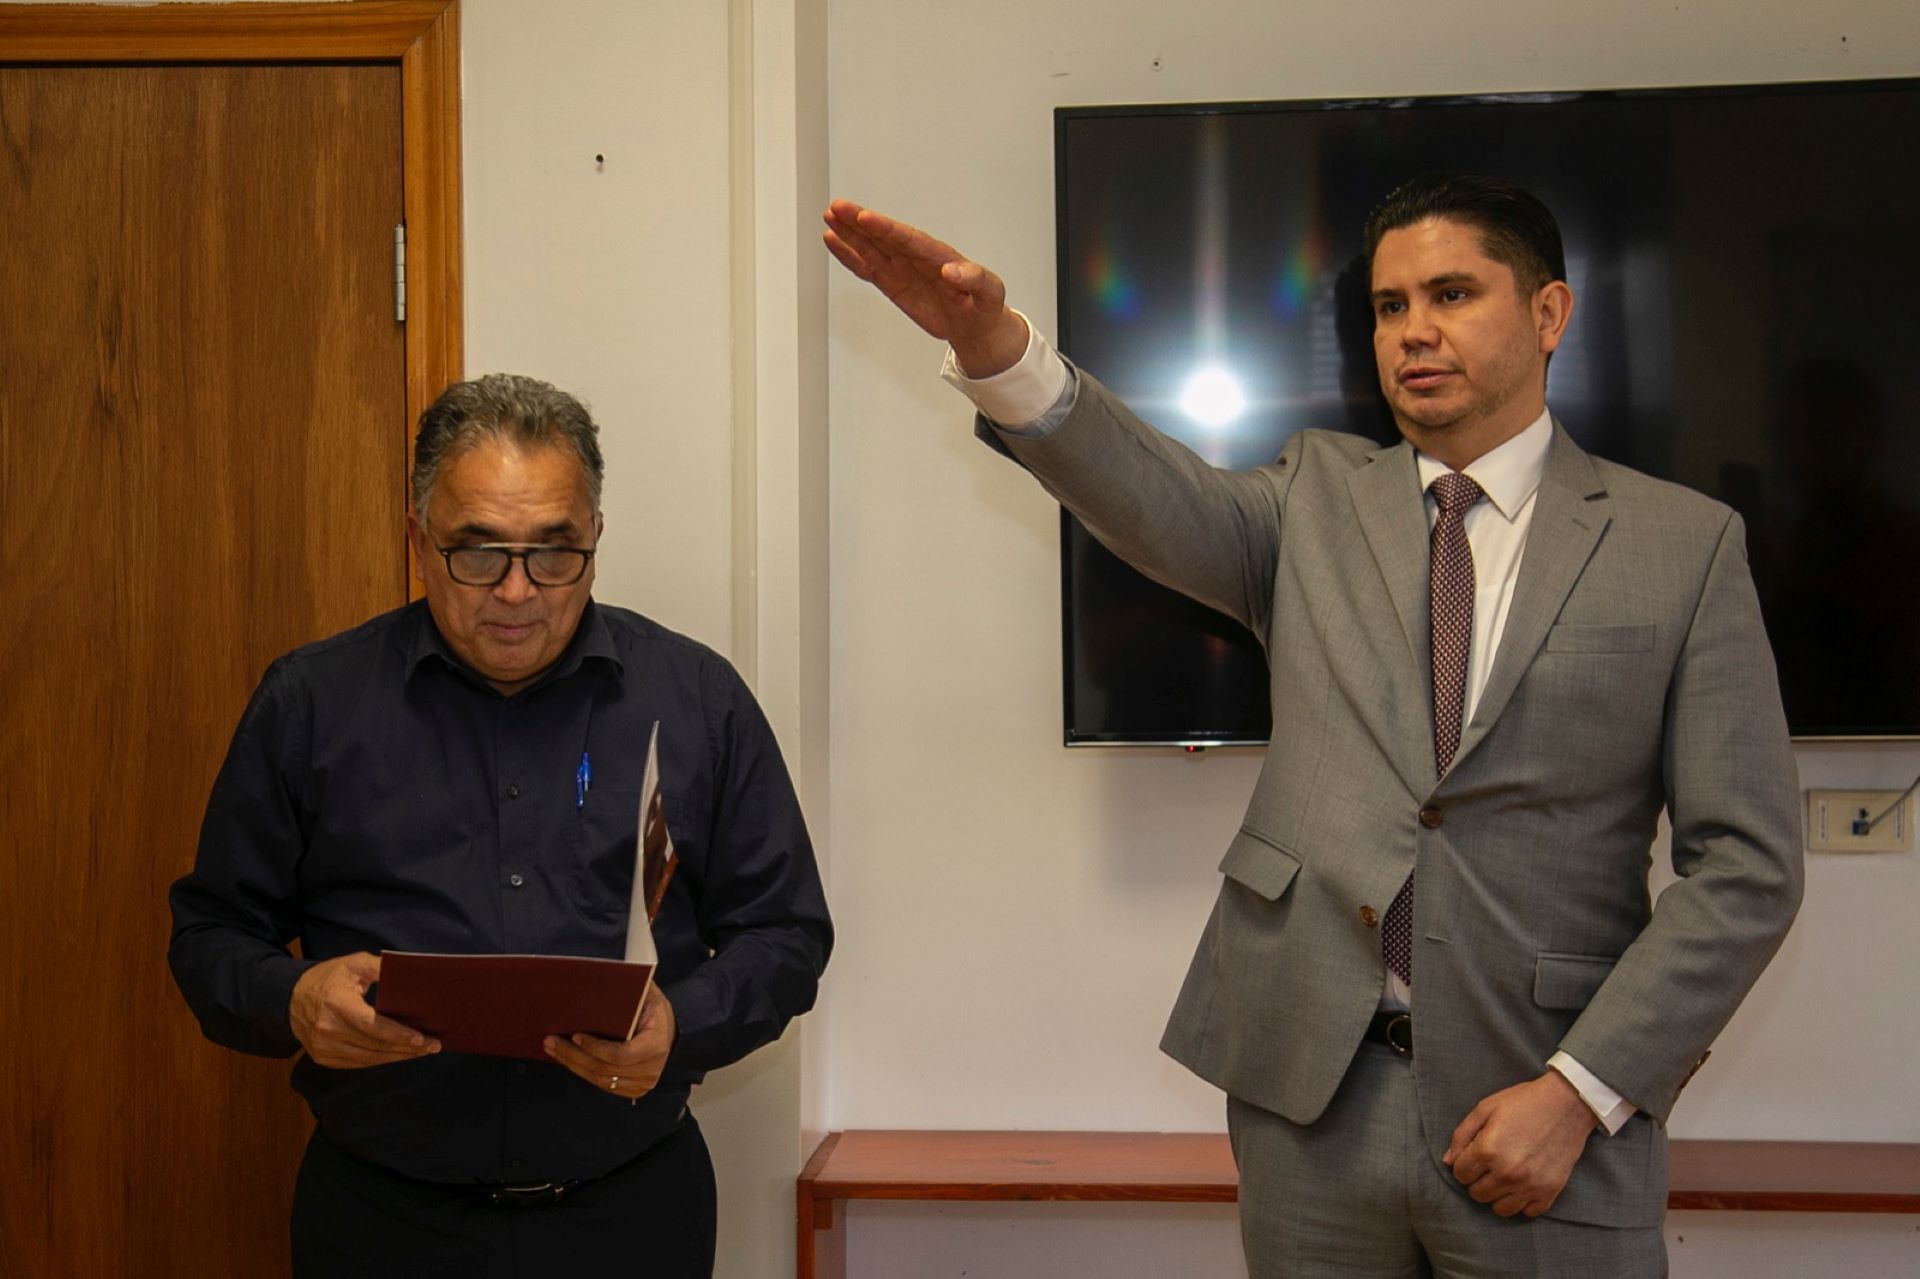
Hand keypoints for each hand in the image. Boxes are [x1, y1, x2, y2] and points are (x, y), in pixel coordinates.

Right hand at [289, 952, 438, 1068]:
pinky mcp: (323, 1058)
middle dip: (407, 1048)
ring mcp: (323, 1047)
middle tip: (433, 1046)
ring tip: (421, 1052)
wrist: (291, 998)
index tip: (421, 1037)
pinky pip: (358, 1063)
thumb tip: (410, 973)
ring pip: (368, 1058)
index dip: (397, 1033)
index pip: (371, 1024)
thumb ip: (380, 967)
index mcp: (336, 1003)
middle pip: (373, 1045)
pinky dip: (380, 1060)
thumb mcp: (354, 963)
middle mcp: (327, 1028)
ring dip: (397, 1056)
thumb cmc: (329, 977)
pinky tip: (398, 1054)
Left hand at [544, 982, 674, 1099]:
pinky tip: (566, 1058)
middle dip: (573, 1055)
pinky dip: (581, 1071)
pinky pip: (600, 1084)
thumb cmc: (656, 1013)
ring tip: (552, 1048)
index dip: (595, 1048)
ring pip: (598, 1079)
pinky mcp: (629, 1090)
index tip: (575, 1035)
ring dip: (572, 1064)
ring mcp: (639, 1084)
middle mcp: (649, 1071)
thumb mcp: (651, 996)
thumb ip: (635, 989)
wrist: (669, 1035)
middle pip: (603, 1069)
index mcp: (655, 1046)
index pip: (620, 1055)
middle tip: (551, 1041)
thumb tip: (609, 976)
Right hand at [821, 199, 1028, 376]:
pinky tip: (833, 241)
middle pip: (883, 235)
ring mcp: (902, 268)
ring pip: (870, 246)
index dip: (885, 228)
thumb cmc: (984, 305)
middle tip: (837, 207)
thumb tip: (952, 272)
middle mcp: (916, 257)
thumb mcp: (990, 293)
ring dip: (849, 232)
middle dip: (859, 221)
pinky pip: (866, 266)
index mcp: (939, 255)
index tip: (866, 218)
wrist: (975, 324)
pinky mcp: (891, 282)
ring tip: (829, 216)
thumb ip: (974, 280)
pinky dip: (849, 255)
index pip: (908, 238)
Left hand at [1443, 1071, 1599, 1216]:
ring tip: (1504, 1176)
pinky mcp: (1550, 1192)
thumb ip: (1462, 1136)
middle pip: (1477, 1194)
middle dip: (1477, 1180)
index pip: (1460, 1175)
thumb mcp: (1485, 1109)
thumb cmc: (1523, 1102)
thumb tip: (1448, 1161)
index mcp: (1488, 1150)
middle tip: (1488, 1165)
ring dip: (1497, 1194)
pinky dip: (1522, 1202)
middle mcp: (1508, 1173)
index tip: (1474, 1156)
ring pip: (1500, 1209)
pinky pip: (1527, 1212)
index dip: (1463, 1164)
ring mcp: (1530, 1185)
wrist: (1566, 1104)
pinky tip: (1523, 1184)